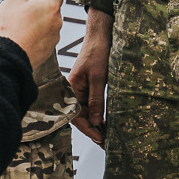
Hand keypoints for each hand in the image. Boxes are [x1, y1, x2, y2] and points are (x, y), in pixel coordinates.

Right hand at [0, 0, 64, 69]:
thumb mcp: (11, 2)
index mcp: (50, 6)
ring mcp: (52, 38)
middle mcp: (56, 22)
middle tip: (22, 10)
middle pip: (51, 10)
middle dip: (39, 9)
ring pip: (47, 26)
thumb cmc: (9, 30)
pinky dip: (34, 38)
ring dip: (37, 24)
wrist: (6, 57)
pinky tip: (21, 38)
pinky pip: (42, 40)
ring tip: (19, 26)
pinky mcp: (46, 51)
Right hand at [69, 9, 111, 143]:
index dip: (88, 128)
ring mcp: (82, 89)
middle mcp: (74, 90)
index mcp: (71, 88)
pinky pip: (92, 104)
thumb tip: (97, 120)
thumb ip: (96, 99)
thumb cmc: (97, 51)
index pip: (75, 115)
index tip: (99, 138)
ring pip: (87, 111)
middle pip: (81, 116)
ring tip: (107, 136)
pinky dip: (99, 113)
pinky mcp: (90, 86)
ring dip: (96, 123)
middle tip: (106, 143)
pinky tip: (106, 122)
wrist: (101, 34)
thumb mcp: (98, 77)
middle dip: (93, 130)